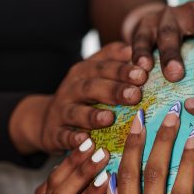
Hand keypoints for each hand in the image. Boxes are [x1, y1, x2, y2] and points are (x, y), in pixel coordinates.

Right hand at [10, 42, 147, 154]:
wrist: (50, 118)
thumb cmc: (86, 95)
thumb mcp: (97, 75)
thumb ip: (116, 61)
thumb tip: (141, 53)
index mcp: (86, 71)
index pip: (104, 66)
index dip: (123, 69)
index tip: (143, 73)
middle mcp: (72, 88)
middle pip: (92, 86)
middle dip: (114, 90)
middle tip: (135, 95)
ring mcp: (62, 111)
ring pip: (76, 111)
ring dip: (92, 115)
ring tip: (109, 118)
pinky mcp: (55, 133)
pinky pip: (63, 136)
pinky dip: (72, 139)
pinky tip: (84, 140)